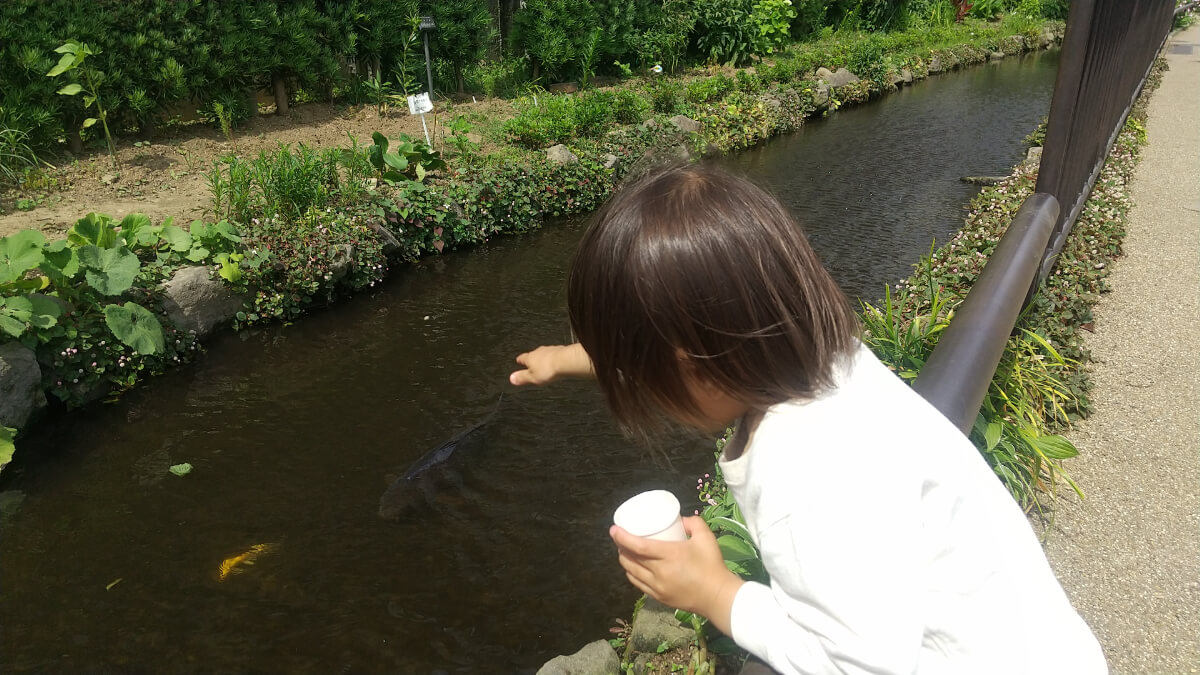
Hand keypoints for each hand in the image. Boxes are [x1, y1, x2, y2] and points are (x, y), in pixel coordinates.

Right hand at [509, 343, 592, 385]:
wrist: (565, 361)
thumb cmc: (549, 369)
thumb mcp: (532, 378)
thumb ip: (522, 378)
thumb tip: (512, 379)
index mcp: (530, 358)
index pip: (522, 358)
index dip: (520, 360)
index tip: (518, 361)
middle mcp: (539, 351)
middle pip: (533, 355)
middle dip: (532, 359)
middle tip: (532, 364)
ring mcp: (550, 350)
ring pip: (544, 353)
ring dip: (544, 358)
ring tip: (544, 364)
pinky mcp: (560, 350)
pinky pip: (555, 353)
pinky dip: (554, 358)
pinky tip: (556, 362)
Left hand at [610, 516, 743, 635]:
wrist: (718, 596)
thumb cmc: (712, 565)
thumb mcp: (706, 537)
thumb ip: (693, 523)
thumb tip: (681, 520)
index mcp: (669, 555)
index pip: (638, 546)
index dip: (622, 537)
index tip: (613, 529)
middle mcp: (659, 572)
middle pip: (630, 559)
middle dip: (621, 547)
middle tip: (620, 537)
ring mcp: (657, 587)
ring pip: (631, 572)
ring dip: (624, 560)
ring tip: (625, 551)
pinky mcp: (659, 597)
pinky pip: (638, 584)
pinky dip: (631, 574)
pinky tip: (632, 568)